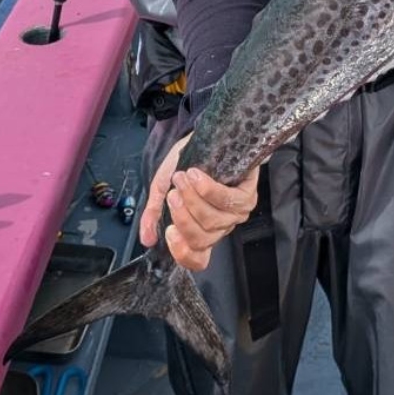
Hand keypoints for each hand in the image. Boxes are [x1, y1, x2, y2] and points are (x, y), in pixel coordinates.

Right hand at [139, 134, 259, 271]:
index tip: (168, 231)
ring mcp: (235, 214)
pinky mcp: (247, 195)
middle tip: (172, 194)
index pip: (197, 259)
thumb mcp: (163, 187)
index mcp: (201, 230)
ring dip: (193, 199)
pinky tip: (196, 177)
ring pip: (212, 220)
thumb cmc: (187, 162)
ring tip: (181, 178)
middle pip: (201, 239)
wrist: (206, 135)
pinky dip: (208, 190)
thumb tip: (146, 239)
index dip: (182, 253)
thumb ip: (154, 213)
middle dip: (182, 217)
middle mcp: (220, 227)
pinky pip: (228, 201)